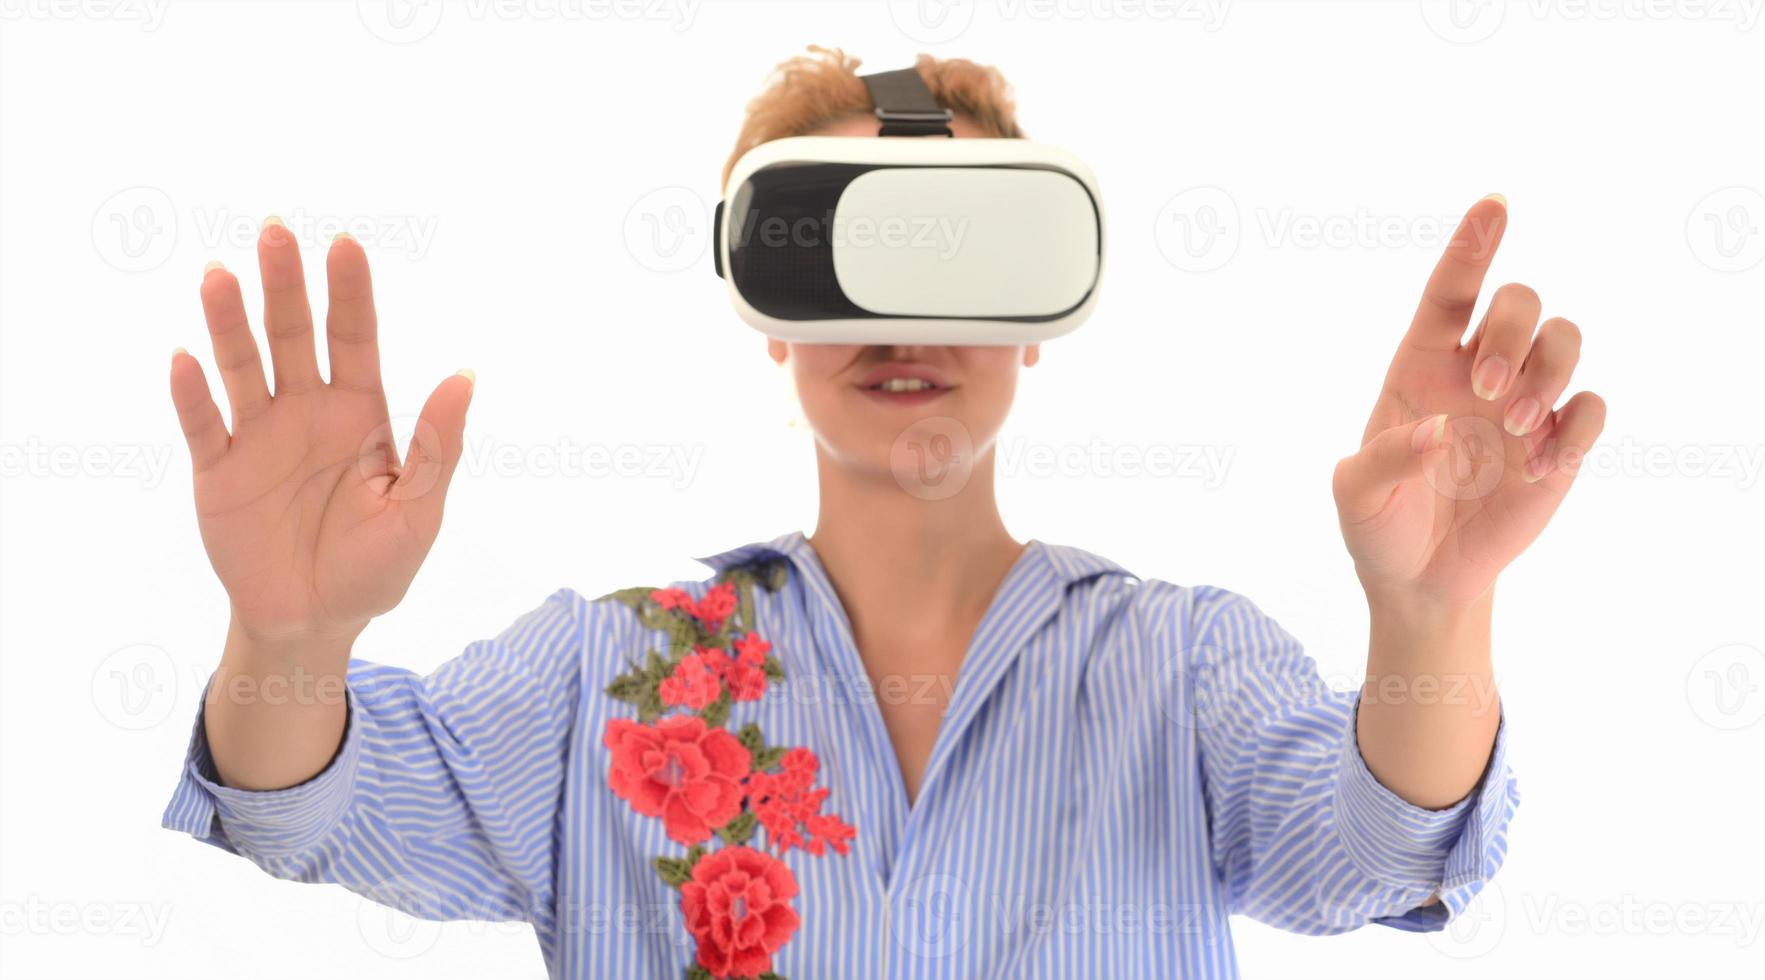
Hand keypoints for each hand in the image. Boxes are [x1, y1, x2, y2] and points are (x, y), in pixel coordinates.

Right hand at [169, 220, 472, 641]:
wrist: (315, 622)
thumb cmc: (375, 566)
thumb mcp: (419, 511)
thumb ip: (436, 445)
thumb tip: (466, 375)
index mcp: (361, 413)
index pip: (355, 339)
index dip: (349, 293)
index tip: (344, 244)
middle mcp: (307, 411)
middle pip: (293, 336)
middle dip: (285, 285)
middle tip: (275, 229)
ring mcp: (259, 436)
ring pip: (242, 367)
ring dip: (229, 323)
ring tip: (218, 276)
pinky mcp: (219, 470)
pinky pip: (203, 426)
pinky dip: (193, 395)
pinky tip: (185, 359)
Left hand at [1332, 195, 1606, 611]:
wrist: (1421, 578)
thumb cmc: (1379, 523)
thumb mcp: (1357, 496)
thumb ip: (1385, 459)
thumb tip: (1438, 431)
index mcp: (1420, 365)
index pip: (1450, 291)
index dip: (1472, 246)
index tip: (1494, 204)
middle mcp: (1476, 372)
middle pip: (1519, 303)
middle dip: (1511, 334)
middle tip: (1487, 394)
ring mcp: (1522, 404)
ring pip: (1565, 339)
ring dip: (1548, 371)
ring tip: (1517, 427)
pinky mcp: (1558, 445)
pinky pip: (1591, 405)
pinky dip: (1575, 426)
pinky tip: (1539, 467)